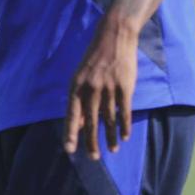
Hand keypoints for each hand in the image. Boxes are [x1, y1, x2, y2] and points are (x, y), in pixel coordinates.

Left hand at [64, 22, 137, 158]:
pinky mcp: (124, 87)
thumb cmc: (95, 60)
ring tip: (111, 150)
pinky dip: (124, 126)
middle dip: (91, 141)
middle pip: (90, 121)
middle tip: (93, 157)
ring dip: (111, 137)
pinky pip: (124, 111)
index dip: (70, 133)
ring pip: (109, 119)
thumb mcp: (81, 77)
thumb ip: (79, 100)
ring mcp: (108, 88)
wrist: (114, 37)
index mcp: (76, 86)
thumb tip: (78, 123)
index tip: (69, 149)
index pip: (71, 115)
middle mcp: (90, 89)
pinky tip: (124, 137)